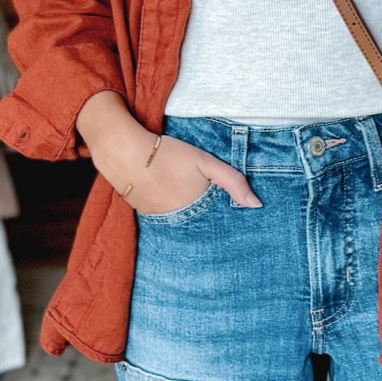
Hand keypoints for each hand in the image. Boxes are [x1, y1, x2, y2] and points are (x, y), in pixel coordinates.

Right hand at [75, 91, 260, 213]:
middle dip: (210, 225)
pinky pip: (166, 219)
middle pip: (200, 227)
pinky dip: (173, 213)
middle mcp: (179, 221)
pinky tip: (173, 202)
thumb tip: (257, 205)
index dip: (227, 224)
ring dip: (190, 220)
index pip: (218, 225)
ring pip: (182, 224)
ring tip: (195, 210)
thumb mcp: (204, 162)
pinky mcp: (146, 214)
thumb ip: (232, 181)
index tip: (238, 225)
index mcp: (196, 210)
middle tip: (215, 218)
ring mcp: (161, 220)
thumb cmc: (167, 154)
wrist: (124, 153)